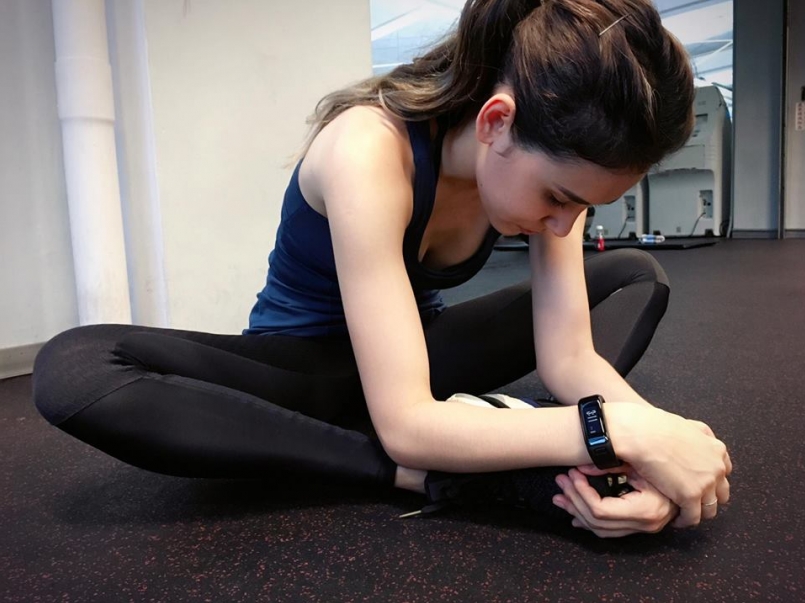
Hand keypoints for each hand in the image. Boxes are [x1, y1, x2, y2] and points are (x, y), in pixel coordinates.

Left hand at [552, 465, 677, 537]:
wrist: (691, 474)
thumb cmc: (666, 464)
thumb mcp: (639, 462)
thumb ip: (609, 464)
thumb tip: (580, 467)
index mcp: (645, 510)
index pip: (601, 510)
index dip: (581, 493)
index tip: (571, 475)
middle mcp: (645, 524)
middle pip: (597, 522)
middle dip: (574, 501)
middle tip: (560, 481)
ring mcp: (643, 528)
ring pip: (600, 529)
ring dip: (577, 511)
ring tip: (560, 496)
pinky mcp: (639, 527)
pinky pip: (608, 530)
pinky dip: (589, 521)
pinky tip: (575, 514)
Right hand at [606, 403, 731, 528]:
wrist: (640, 434)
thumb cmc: (653, 426)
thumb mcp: (685, 424)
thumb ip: (697, 433)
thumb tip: (692, 438)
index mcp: (715, 449)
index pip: (724, 471)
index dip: (711, 479)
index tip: (700, 482)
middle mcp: (716, 467)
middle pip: (721, 493)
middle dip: (707, 498)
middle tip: (692, 500)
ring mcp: (705, 483)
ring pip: (710, 509)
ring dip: (697, 512)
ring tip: (683, 513)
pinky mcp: (690, 496)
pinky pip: (692, 518)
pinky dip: (684, 520)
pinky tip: (675, 519)